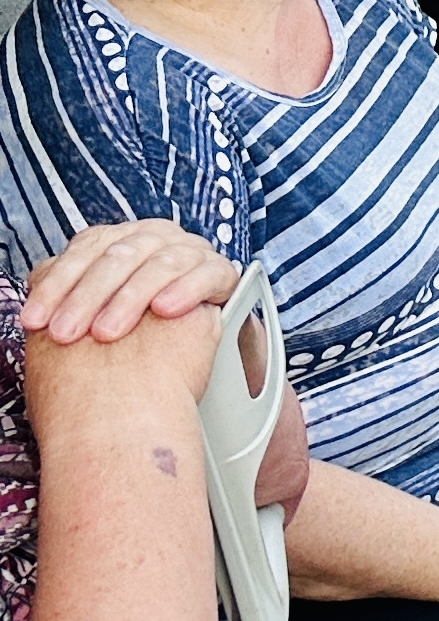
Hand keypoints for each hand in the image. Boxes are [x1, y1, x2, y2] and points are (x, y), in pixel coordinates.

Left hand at [24, 221, 244, 349]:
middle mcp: (154, 238)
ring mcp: (190, 252)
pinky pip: (206, 273)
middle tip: (66, 333)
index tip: (36, 321)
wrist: (163, 382)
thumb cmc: (120, 350)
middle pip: (119, 256)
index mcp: (120, 241)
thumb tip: (37, 287)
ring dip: (130, 298)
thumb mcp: (89, 315)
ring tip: (108, 332)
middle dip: (87, 297)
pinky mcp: (220, 273)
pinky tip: (164, 309)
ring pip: (159, 263)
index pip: (86, 249)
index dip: (57, 285)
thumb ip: (68, 293)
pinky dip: (185, 289)